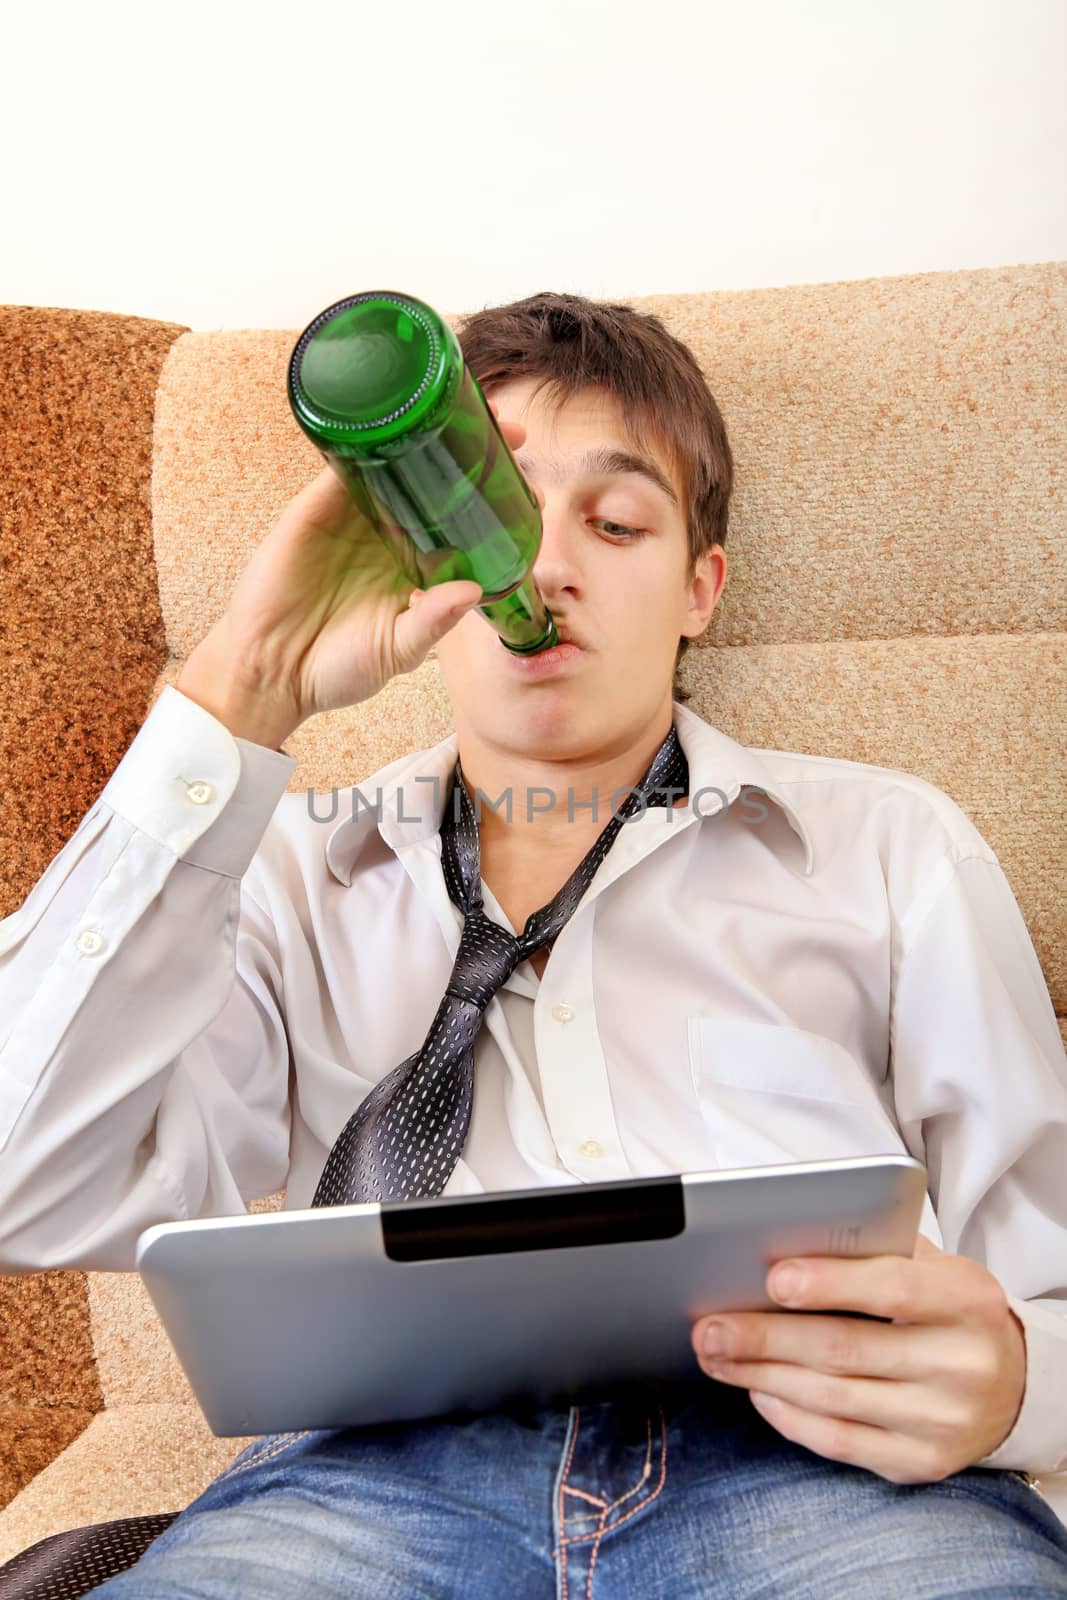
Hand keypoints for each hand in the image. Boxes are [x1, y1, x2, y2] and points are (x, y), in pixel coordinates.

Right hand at [177, 409, 526, 744]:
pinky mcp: (314, 508)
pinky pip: (343, 464)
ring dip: (428, 434)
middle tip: (512, 433)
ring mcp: (350, 517)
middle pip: (433, 482)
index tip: (529, 487)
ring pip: (395, 463)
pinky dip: (367, 438)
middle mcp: (386, 535)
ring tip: (470, 411)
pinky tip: (395, 416)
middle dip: (470, 455)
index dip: (491, 501)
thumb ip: (433, 622)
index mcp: (413, 566)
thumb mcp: (398, 649)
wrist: (270, 673)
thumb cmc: (336, 669)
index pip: (459, 522)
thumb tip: (473, 591)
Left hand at [690, 1235, 1026, 1483]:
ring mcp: (943, 1420)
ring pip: (833, 1398)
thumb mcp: (932, 1266)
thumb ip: (874, 1252)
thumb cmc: (947, 1308)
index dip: (830, 1283)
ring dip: (762, 1376)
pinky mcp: (922, 1462)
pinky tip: (757, 1392)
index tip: (772, 1277)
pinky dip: (790, 1417)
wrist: (1011, 1382)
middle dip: (765, 1336)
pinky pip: (841, 1442)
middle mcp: (961, 1365)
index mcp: (965, 1300)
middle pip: (845, 1350)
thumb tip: (781, 1243)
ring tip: (715, 1355)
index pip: (891, 1289)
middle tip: (708, 1325)